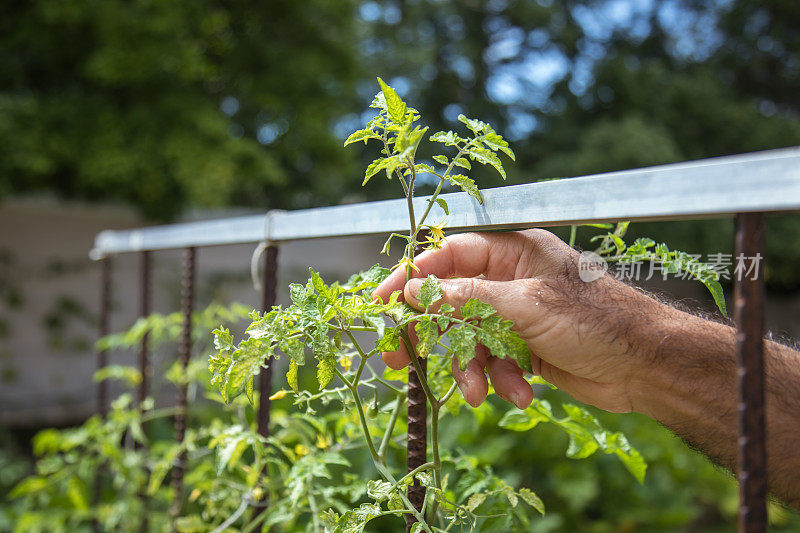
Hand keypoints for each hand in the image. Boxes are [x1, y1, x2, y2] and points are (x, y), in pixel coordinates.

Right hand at [373, 229, 672, 412]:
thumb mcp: (526, 306)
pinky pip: (491, 361)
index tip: (383, 304)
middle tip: (398, 360)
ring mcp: (514, 315)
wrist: (646, 368)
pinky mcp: (522, 347)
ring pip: (468, 339)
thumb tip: (416, 290)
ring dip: (470, 368)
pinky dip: (497, 379)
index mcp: (512, 252)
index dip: (412, 279)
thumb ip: (468, 297)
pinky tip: (518, 393)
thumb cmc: (596, 321)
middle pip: (448, 301)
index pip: (447, 256)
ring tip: (477, 393)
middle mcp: (508, 279)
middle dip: (431, 334)